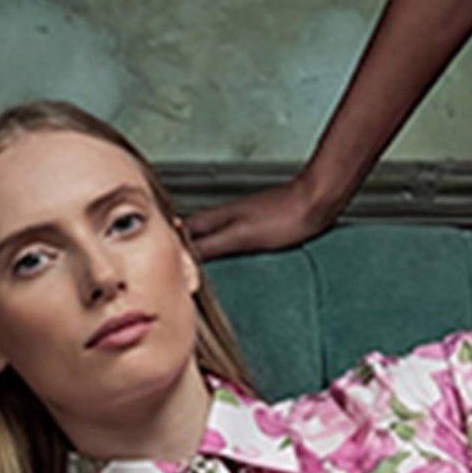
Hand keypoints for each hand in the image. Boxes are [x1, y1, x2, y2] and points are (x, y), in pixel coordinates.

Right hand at [182, 174, 336, 261]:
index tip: (155, 261)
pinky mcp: (256, 226)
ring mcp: (240, 220)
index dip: (167, 246)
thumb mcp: (240, 238)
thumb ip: (210, 246)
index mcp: (215, 218)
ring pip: (209, 236)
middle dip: (179, 250)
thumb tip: (181, 256)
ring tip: (190, 268)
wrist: (316, 204)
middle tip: (168, 268)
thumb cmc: (285, 218)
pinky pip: (228, 240)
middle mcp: (224, 217)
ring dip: (199, 251)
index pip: (180, 232)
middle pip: (192, 234)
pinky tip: (225, 260)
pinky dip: (221, 251)